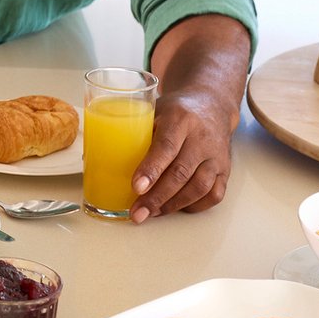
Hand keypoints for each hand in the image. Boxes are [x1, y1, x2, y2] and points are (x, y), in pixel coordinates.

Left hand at [127, 88, 236, 221]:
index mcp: (180, 119)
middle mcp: (202, 137)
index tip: (136, 187)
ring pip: (199, 187)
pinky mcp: (225, 169)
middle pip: (181, 172)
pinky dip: (194, 206)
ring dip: (173, 205)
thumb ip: (133, 132)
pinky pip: (214, 194)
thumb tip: (93, 159)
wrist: (212, 104)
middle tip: (137, 213)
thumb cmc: (175, 111)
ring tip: (151, 213)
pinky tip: (175, 208)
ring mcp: (216, 155)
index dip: (151, 169)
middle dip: (157, 197)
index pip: (166, 147)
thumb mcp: (153, 110)